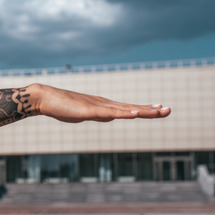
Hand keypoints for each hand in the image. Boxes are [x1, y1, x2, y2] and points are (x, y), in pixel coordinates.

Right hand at [33, 84, 170, 122]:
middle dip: (151, 109)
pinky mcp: (89, 111)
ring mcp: (97, 107)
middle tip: (169, 109)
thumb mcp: (85, 114)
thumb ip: (98, 114)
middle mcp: (104, 105)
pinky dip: (124, 113)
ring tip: (159, 111)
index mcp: (104, 107)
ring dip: (142, 111)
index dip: (145, 109)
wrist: (45, 98)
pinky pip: (109, 113)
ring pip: (124, 110)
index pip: (129, 108)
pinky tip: (135, 114)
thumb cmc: (61, 106)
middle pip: (131, 108)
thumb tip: (109, 115)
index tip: (161, 108)